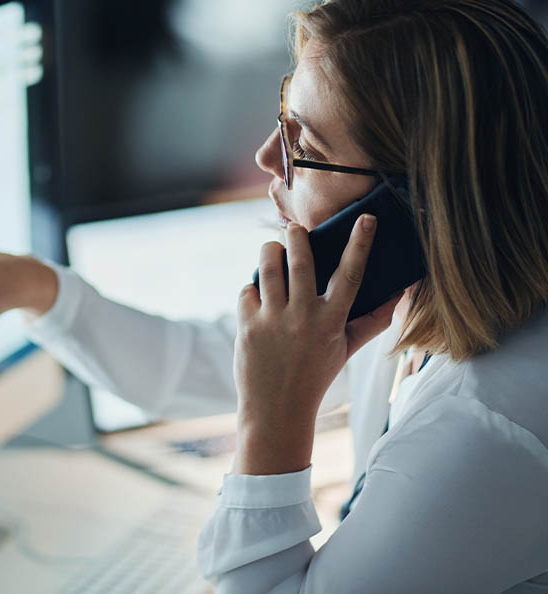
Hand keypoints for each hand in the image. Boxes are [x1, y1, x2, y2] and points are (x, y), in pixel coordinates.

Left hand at [233, 214, 401, 474]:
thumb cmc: (314, 377)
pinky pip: (247, 290)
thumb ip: (371, 322)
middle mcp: (303, 317)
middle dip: (296, 236)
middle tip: (294, 228)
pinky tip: (258, 298)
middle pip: (300, 261)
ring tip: (272, 248)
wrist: (276, 410)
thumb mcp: (345, 350)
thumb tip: (397, 296)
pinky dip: (252, 289)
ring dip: (269, 251)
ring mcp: (273, 320)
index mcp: (331, 321)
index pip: (351, 275)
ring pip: (269, 267)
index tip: (366, 219)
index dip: (360, 244)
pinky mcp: (248, 326)